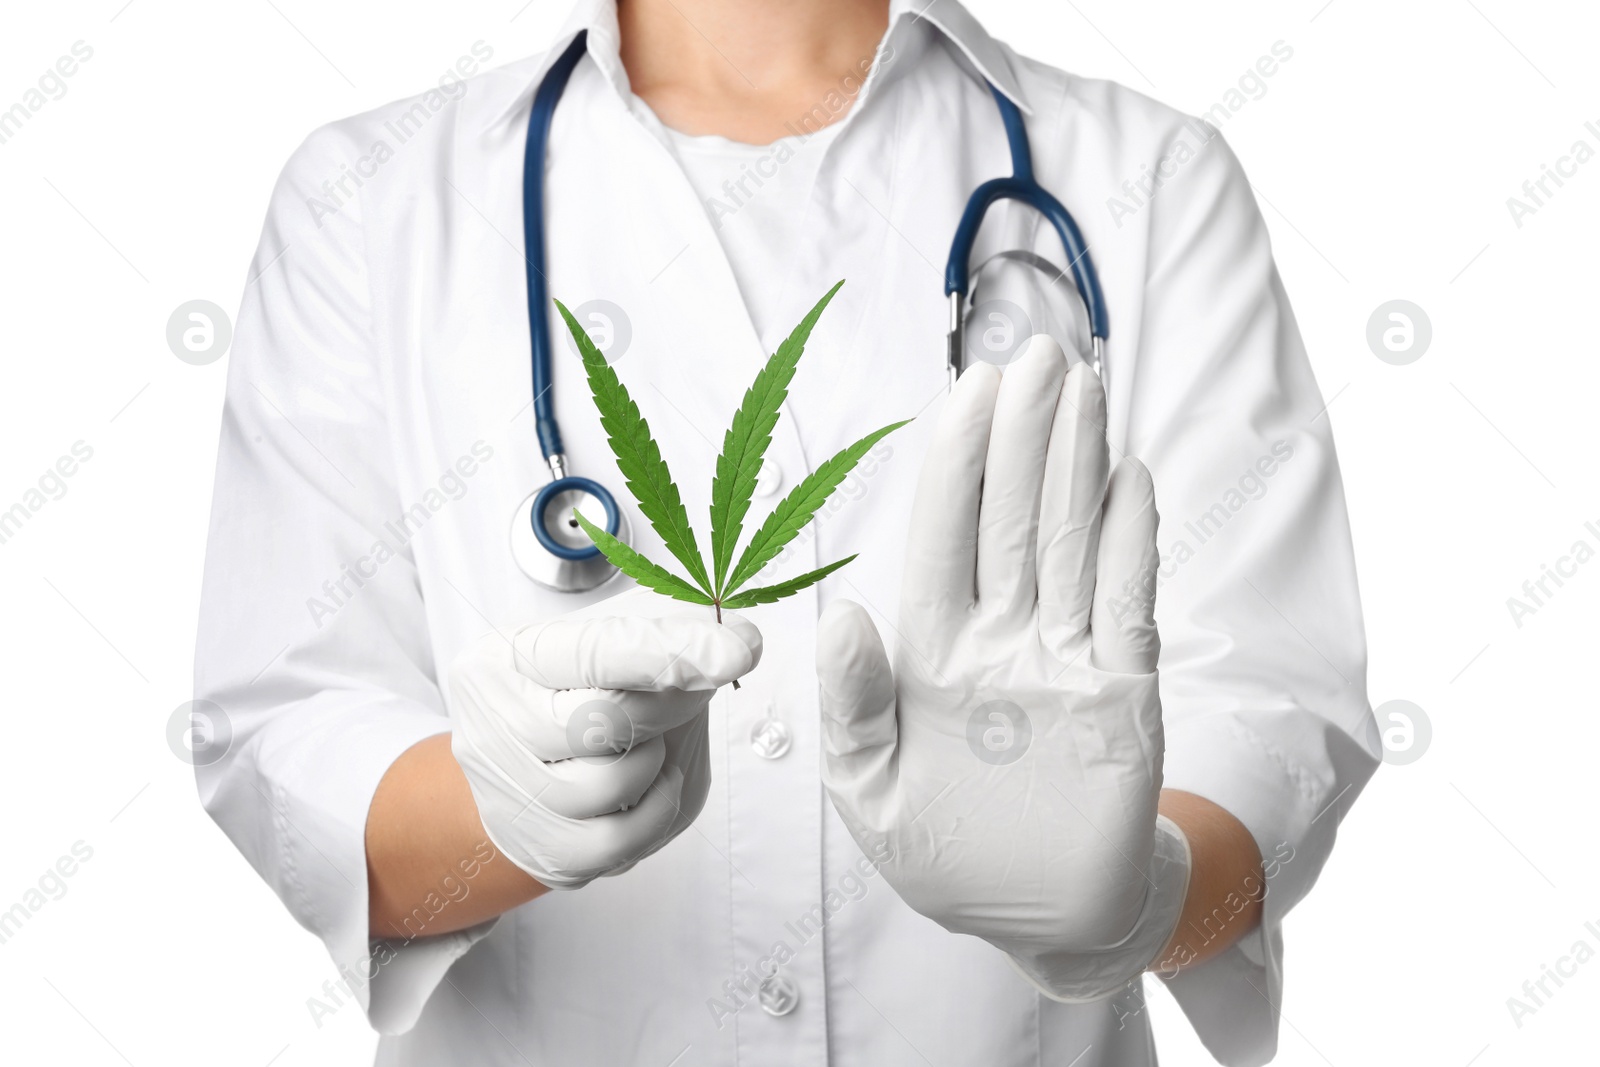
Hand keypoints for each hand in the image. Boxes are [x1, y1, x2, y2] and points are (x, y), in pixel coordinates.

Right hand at [448, 587, 760, 888]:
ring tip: (647, 741)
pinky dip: (657, 810)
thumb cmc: (576, 693)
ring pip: (609, 784)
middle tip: (691, 689)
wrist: (530, 770)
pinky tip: (653, 784)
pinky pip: (618, 841)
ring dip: (654, 760)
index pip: (595, 651)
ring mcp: (512, 795)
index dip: (669, 651)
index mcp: (505, 659)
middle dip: (669, 704)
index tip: (738, 649)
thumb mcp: (608, 641)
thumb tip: (735, 647)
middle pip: (601, 721)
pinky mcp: (543, 849)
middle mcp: (493, 725)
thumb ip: (663, 634)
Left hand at [815, 336, 1188, 999]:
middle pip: (1012, 520)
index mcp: (933, 656)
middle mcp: (1000, 642)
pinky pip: (1128, 605)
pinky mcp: (1124, 693)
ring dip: (1076, 466)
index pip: (944, 539)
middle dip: (1021, 438)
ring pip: (1071, 543)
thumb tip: (842, 615)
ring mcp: (1065, 660)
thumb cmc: (945, 855)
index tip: (967, 394)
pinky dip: (1130, 543)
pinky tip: (1129, 478)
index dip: (956, 465)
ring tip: (1083, 387)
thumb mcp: (872, 794)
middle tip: (1037, 356)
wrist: (1039, 916)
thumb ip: (853, 709)